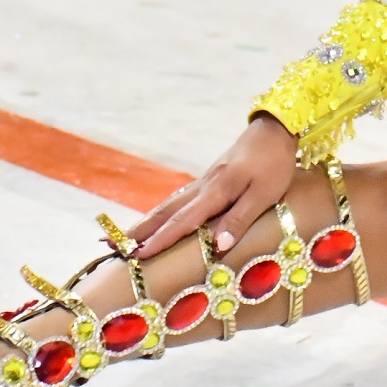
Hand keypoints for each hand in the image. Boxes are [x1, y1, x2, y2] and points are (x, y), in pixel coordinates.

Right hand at [129, 115, 300, 257]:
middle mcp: (203, 187)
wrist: (275, 130)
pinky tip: (158, 217)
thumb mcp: (265, 194)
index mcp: (216, 192)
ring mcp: (204, 181)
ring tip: (126, 236)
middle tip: (111, 246)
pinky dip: (163, 211)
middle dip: (140, 231)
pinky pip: (180, 198)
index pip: (182, 221)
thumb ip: (240, 219)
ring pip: (169, 204)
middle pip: (166, 212)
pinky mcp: (210, 178)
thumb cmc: (274, 163)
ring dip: (147, 221)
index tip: (137, 256)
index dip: (160, 240)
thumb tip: (216, 247)